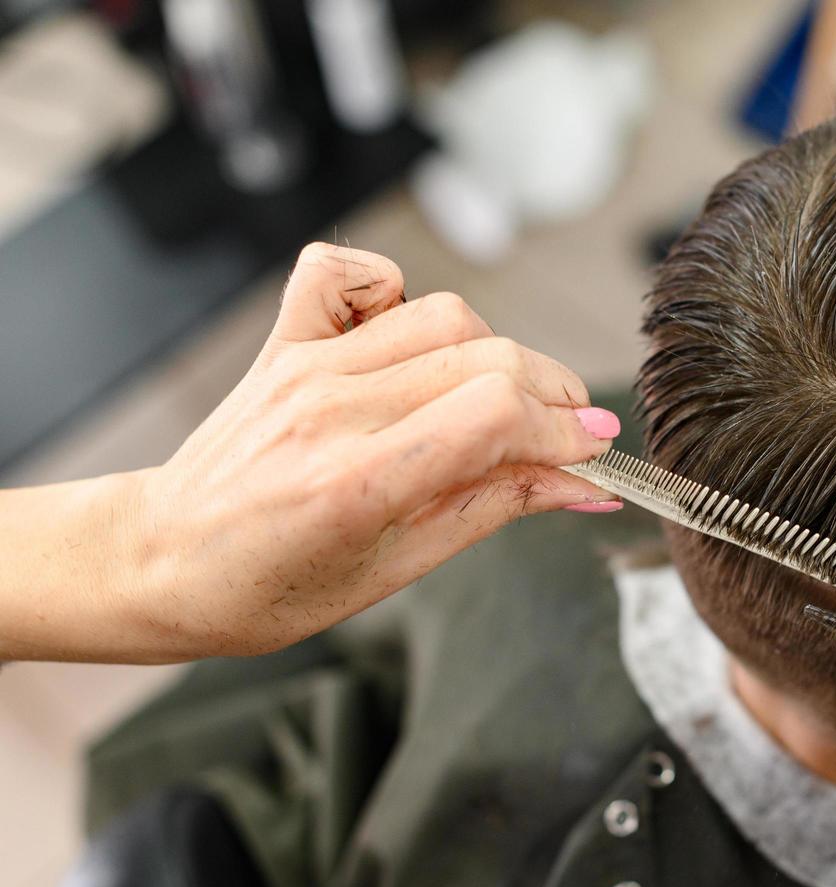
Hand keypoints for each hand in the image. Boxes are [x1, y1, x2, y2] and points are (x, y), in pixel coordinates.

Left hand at [1, 243, 621, 662]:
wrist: (160, 561)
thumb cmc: (269, 586)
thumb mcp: (396, 570)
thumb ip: (495, 508)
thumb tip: (581, 485)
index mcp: (358, 481)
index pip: (498, 414)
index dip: (565, 427)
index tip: (595, 450)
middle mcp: (333, 407)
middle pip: (487, 356)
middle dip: (552, 393)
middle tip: (568, 433)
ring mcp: (307, 365)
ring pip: (443, 315)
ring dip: (496, 353)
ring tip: (499, 401)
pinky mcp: (286, 340)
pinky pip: (349, 270)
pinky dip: (395, 285)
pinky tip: (411, 333)